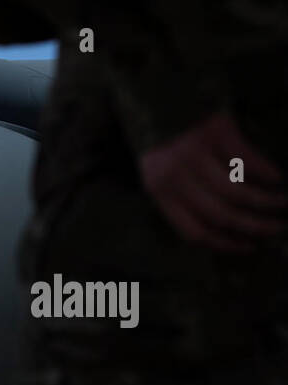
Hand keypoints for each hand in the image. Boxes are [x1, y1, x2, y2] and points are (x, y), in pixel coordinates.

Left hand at [139, 111, 285, 252]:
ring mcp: (195, 155)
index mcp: (159, 193)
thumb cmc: (162, 137)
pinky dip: (265, 170)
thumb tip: (223, 225)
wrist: (155, 92)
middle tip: (277, 228)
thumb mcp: (160, 172)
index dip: (224, 244)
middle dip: (253, 226)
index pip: (194, 232)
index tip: (248, 246)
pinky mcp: (214, 132)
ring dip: (265, 201)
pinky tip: (277, 177)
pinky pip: (244, 159)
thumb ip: (183, 198)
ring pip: (236, 191)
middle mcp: (175, 178)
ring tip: (282, 203)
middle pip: (220, 215)